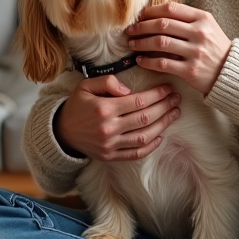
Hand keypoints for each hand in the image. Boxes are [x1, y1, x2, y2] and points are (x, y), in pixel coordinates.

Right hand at [53, 74, 181, 161]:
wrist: (61, 132)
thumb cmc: (77, 105)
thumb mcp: (86, 85)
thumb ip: (108, 82)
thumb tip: (129, 90)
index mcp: (104, 108)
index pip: (138, 101)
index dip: (157, 94)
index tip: (168, 88)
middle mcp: (109, 128)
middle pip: (145, 118)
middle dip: (165, 107)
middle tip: (176, 99)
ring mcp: (110, 144)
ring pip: (144, 136)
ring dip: (163, 125)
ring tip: (174, 114)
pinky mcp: (110, 156)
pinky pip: (136, 153)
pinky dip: (151, 146)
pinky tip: (161, 135)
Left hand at [128, 3, 232, 95]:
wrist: (231, 72)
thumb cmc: (216, 48)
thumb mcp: (208, 27)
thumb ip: (188, 18)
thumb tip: (159, 13)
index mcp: (203, 19)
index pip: (171, 9)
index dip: (151, 11)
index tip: (140, 16)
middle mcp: (199, 33)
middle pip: (162, 25)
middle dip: (142, 26)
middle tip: (131, 30)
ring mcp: (195, 52)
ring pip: (160, 43)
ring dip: (142, 43)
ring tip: (132, 44)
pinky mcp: (190, 70)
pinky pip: (163, 63)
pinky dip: (148, 61)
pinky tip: (140, 60)